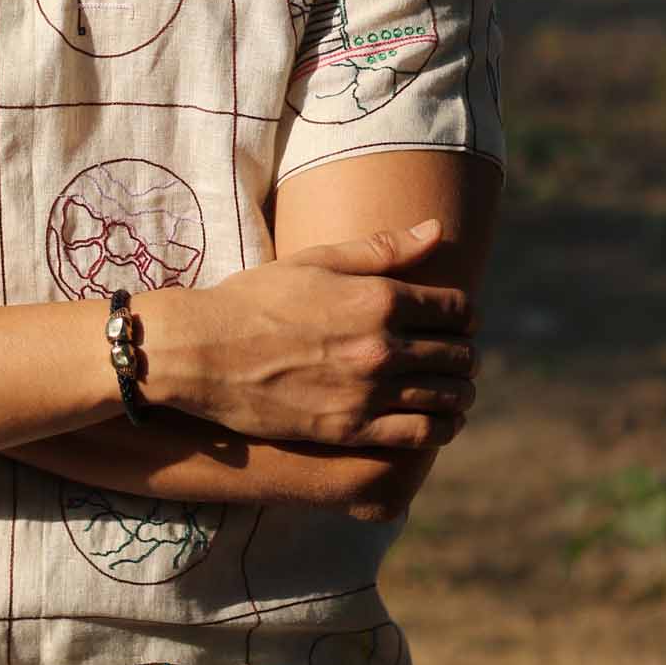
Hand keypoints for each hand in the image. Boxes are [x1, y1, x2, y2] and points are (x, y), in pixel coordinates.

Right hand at [161, 218, 475, 449]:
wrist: (202, 352)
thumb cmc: (254, 298)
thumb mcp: (316, 260)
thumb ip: (382, 249)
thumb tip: (437, 229)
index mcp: (378, 298)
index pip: (458, 310)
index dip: (464, 314)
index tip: (455, 319)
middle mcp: (381, 346)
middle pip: (458, 354)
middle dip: (463, 353)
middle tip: (455, 355)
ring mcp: (367, 391)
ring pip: (447, 397)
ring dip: (458, 392)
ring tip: (454, 389)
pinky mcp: (350, 429)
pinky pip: (420, 435)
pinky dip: (441, 429)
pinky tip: (439, 422)